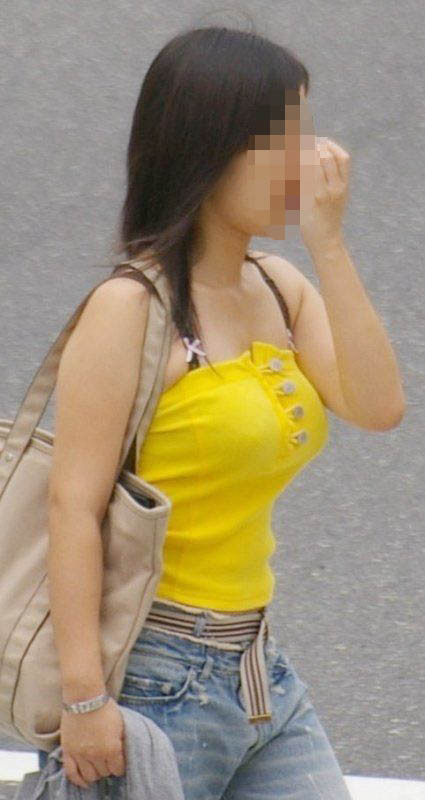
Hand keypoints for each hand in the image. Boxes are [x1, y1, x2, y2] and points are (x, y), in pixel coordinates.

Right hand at [60, 698, 125, 788]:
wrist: (84, 696)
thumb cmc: (104, 707)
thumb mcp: (120, 724)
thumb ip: (121, 741)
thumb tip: (122, 753)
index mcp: (112, 748)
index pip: (118, 769)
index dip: (120, 766)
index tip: (119, 761)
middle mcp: (96, 755)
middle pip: (104, 773)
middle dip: (108, 768)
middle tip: (108, 761)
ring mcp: (81, 754)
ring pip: (90, 776)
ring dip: (95, 773)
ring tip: (97, 766)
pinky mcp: (68, 751)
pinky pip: (71, 774)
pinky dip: (78, 780)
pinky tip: (84, 781)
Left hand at [300, 137, 350, 253]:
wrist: (326, 242)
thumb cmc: (328, 220)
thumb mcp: (336, 199)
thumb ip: (331, 182)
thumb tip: (318, 164)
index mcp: (344, 186)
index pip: (343, 158)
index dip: (332, 146)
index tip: (320, 141)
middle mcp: (336, 188)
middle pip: (327, 157)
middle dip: (315, 147)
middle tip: (303, 143)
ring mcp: (323, 194)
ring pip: (314, 165)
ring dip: (303, 156)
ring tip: (293, 152)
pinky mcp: (309, 202)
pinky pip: (302, 179)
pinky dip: (294, 170)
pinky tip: (287, 166)